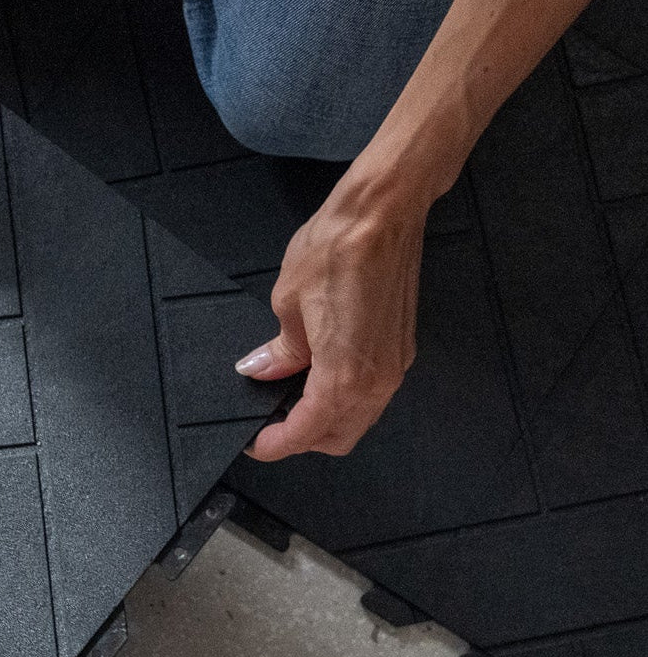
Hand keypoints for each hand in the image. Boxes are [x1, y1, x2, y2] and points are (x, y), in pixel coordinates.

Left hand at [235, 168, 427, 459]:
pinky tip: (320, 379)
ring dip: (326, 421)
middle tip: (271, 424)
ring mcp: (394, 365)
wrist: (384, 212)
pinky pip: (372, 394)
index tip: (256, 443)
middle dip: (303, 439)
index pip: (307, 431)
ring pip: (359, 418)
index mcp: (344, 374)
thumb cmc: (337, 247)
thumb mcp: (288, 303)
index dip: (277, 444)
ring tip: (292, 401)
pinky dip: (346, 399)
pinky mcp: (401, 348)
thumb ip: (280, 351)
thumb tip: (264, 371)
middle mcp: (377, 378)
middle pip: (338, 436)